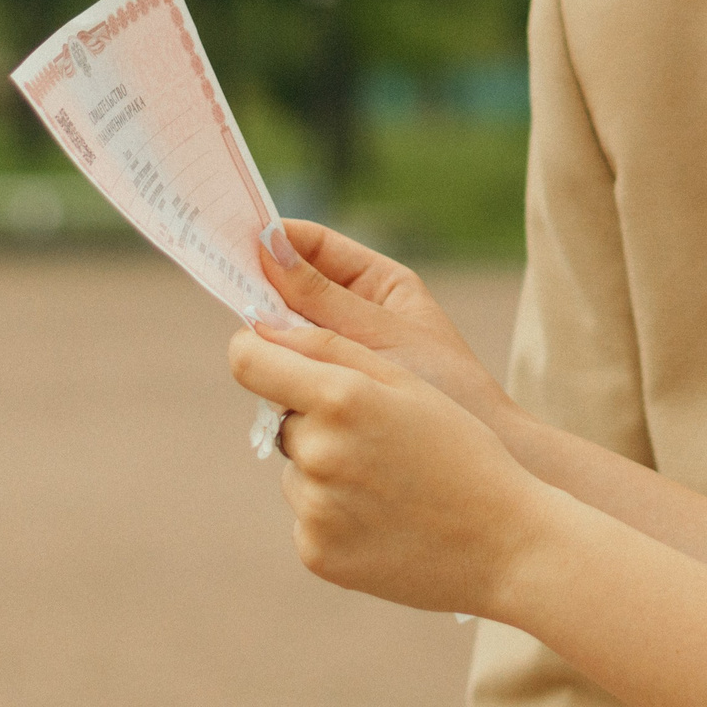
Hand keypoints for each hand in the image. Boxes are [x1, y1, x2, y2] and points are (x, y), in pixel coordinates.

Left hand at [228, 322, 558, 615]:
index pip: (247, 360)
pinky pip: (308, 517)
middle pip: (282, 419)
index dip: (256, 351)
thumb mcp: (408, 380)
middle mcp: (317, 452)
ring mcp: (313, 509)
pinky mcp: (315, 552)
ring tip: (391, 483)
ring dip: (328, 470)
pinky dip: (336, 515)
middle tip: (381, 439)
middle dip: (316, 420)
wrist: (506, 543)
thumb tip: (257, 329)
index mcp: (340, 398)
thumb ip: (328, 346)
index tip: (273, 358)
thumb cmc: (463, 449)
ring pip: (298, 470)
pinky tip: (385, 518)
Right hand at [254, 219, 519, 434]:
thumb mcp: (383, 335)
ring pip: (282, 343)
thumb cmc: (448, 388)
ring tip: (260, 350)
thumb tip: (268, 244)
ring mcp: (335, 360)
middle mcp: (350, 317)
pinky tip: (274, 395)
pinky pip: (287, 383)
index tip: (232, 236)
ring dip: (271, 348)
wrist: (475, 470)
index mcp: (376, 283)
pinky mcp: (322, 404)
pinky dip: (279, 386)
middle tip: (231, 294)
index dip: (273, 239)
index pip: (313, 246)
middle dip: (263, 297)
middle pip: (288, 293)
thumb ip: (323, 298)